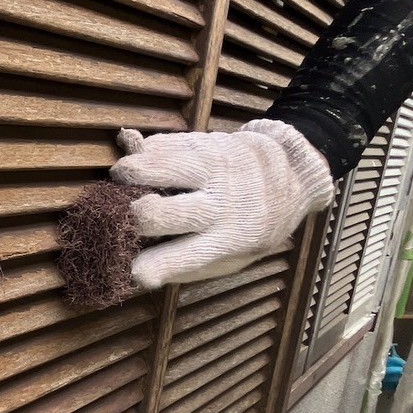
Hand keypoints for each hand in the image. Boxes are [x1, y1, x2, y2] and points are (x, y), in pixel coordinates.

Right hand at [109, 119, 333, 288]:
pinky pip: (163, 143)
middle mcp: (221, 206)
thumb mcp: (233, 256)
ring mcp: (213, 169)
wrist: (291, 173)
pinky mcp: (207, 142)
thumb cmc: (253, 226)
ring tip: (122, 178)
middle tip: (121, 217)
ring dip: (128, 173)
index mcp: (229, 242)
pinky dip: (143, 151)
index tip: (131, 270)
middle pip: (159, 214)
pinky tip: (140, 157)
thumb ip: (188, 263)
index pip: (182, 259)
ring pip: (157, 167)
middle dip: (131, 217)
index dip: (149, 268)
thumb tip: (135, 269)